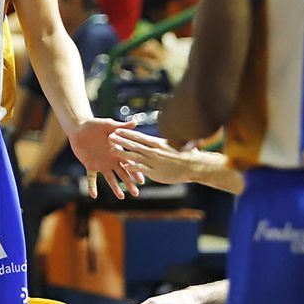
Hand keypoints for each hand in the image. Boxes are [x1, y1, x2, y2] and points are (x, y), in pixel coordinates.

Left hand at [69, 117, 144, 199]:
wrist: (80, 128)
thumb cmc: (96, 125)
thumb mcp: (109, 125)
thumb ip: (122, 126)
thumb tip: (135, 122)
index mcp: (118, 151)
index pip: (129, 163)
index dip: (135, 171)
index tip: (142, 180)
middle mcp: (111, 160)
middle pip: (122, 174)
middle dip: (129, 183)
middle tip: (136, 193)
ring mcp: (101, 164)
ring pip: (110, 179)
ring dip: (115, 188)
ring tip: (121, 197)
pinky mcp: (90, 165)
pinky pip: (91, 178)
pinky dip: (92, 186)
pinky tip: (94, 195)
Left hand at [113, 128, 243, 192]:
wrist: (194, 165)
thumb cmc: (185, 154)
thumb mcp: (173, 144)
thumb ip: (161, 143)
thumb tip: (156, 138)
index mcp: (157, 143)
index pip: (139, 137)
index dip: (127, 134)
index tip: (117, 130)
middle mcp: (153, 151)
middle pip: (134, 145)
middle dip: (121, 141)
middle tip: (109, 137)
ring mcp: (153, 162)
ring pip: (135, 156)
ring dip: (122, 152)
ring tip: (111, 149)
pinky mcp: (155, 172)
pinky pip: (142, 169)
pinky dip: (132, 166)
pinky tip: (124, 165)